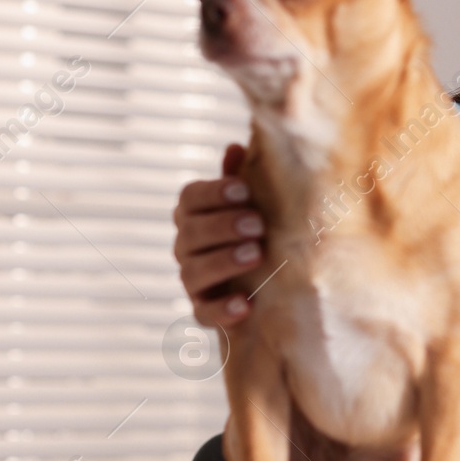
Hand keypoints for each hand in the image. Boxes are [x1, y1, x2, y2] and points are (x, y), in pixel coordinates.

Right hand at [174, 143, 263, 328]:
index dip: (214, 192)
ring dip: (223, 262)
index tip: (244, 190)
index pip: (190, 197)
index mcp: (196, 213)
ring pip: (193, 272)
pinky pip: (204, 313)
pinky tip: (245, 305)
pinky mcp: (205, 311)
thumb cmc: (260, 229)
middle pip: (191, 232)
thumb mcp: (255, 203)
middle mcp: (188, 245)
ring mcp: (194, 280)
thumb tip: (235, 147)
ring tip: (256, 254)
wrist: (272, 283)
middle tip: (257, 224)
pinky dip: (222, 309)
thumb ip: (242, 179)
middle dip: (222, 226)